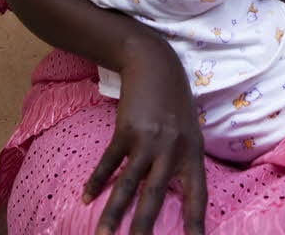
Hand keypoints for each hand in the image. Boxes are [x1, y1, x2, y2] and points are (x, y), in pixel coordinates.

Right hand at [82, 41, 206, 234]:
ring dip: (114, 214)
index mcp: (193, 153)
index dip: (196, 222)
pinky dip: (96, 181)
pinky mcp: (126, 131)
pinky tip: (86, 198)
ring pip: (128, 185)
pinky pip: (109, 162)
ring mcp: (148, 140)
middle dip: (146, 227)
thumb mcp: (189, 131)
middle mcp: (172, 150)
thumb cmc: (174, 102)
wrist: (155, 66)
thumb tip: (177, 192)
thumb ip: (184, 160)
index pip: (198, 195)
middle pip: (156, 196)